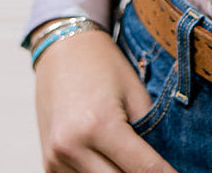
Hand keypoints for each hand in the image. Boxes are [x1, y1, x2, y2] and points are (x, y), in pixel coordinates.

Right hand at [34, 27, 179, 172]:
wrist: (64, 50)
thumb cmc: (104, 66)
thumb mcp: (134, 92)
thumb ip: (148, 129)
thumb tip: (163, 160)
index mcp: (99, 125)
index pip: (142, 167)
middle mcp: (72, 147)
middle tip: (161, 170)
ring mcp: (55, 159)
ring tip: (136, 164)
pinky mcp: (48, 164)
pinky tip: (113, 165)